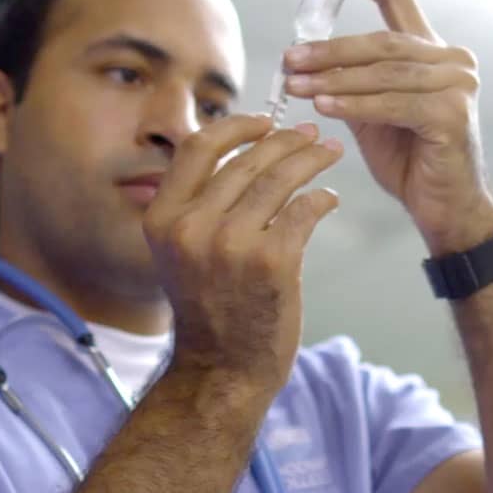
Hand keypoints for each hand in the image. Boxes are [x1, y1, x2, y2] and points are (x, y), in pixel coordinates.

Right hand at [143, 115, 341, 388]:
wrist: (222, 370)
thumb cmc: (210, 307)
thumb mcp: (181, 251)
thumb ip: (197, 204)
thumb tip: (239, 148)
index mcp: (163, 218)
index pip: (197, 147)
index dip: (235, 126)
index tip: (264, 122)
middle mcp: (191, 228)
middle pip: (246, 159)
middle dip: (286, 140)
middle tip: (312, 135)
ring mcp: (231, 245)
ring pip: (279, 179)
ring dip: (311, 159)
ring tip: (329, 153)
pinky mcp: (272, 262)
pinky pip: (304, 210)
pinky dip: (322, 199)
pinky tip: (328, 199)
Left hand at [280, 0, 492, 254]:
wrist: (446, 209)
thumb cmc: (412, 162)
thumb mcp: (374, 114)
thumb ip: (352, 83)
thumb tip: (302, 63)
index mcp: (434, 52)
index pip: (398, 0)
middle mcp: (452, 60)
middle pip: (381, 41)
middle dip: (329, 50)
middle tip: (289, 58)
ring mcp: (458, 85)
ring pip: (383, 72)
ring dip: (333, 78)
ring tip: (294, 84)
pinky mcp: (452, 114)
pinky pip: (391, 103)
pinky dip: (354, 104)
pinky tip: (322, 105)